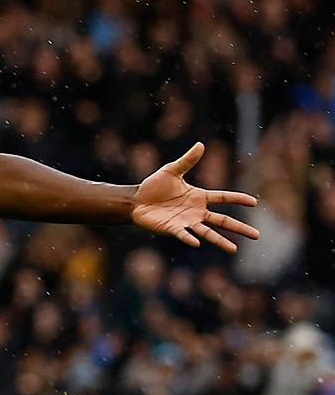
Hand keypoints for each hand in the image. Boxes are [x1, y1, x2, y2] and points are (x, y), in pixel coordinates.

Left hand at [132, 142, 259, 252]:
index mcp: (199, 197)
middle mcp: (196, 212)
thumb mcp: (171, 170)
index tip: (254, 203)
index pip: (223, 198)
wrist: (136, 200)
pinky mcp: (172, 229)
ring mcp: (186, 222)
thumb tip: (200, 144)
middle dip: (239, 227)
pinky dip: (189, 238)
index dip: (237, 199)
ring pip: (207, 233)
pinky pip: (183, 234)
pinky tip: (197, 243)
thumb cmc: (154, 186)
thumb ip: (187, 160)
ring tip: (234, 250)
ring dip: (220, 241)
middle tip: (257, 236)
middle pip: (222, 220)